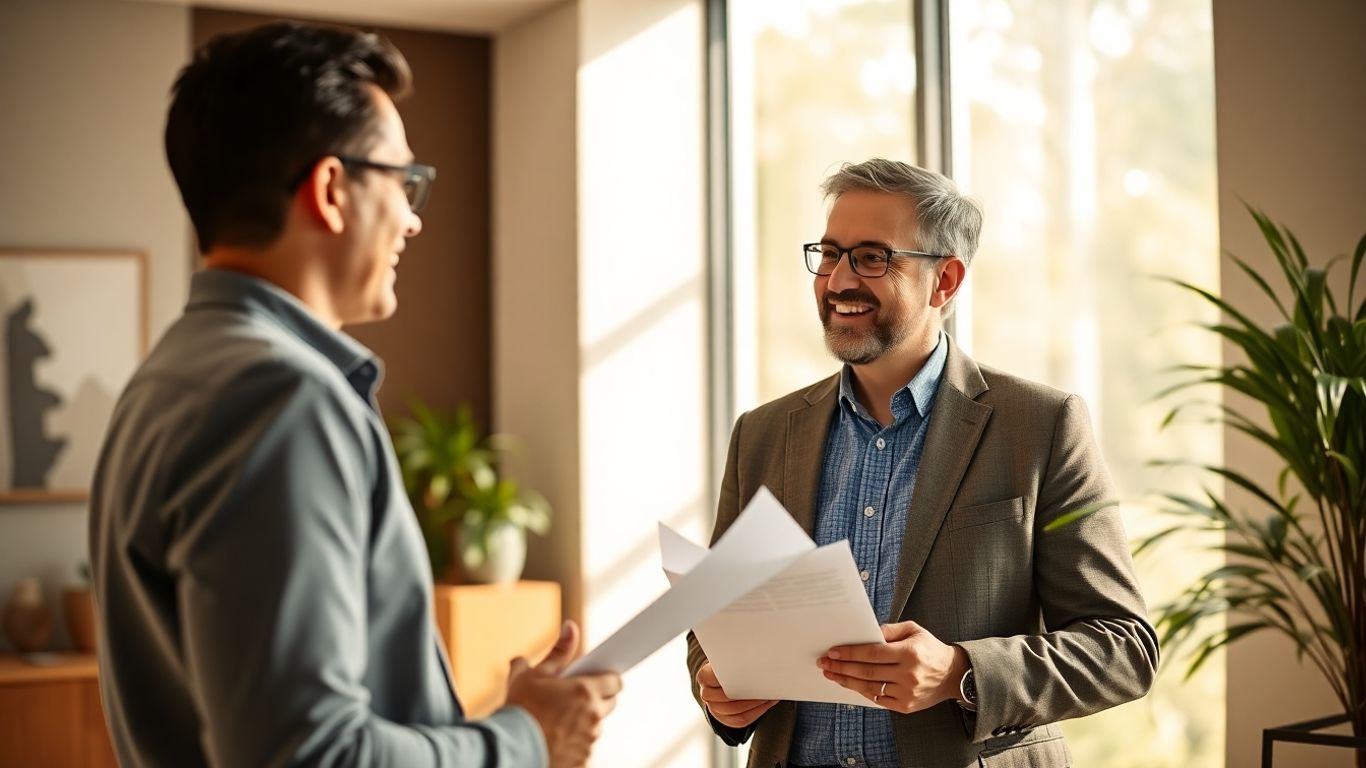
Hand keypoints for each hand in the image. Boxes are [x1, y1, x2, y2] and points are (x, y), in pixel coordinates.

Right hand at [505, 621, 622, 767]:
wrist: (508, 748)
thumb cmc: (519, 709)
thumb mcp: (534, 674)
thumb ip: (558, 651)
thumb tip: (570, 627)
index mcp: (585, 691)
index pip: (615, 681)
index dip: (607, 678)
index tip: (599, 678)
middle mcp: (593, 716)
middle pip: (609, 703)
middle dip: (596, 698)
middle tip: (574, 698)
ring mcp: (589, 740)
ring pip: (596, 726)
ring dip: (585, 721)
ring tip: (559, 720)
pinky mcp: (582, 759)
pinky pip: (585, 747)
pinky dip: (575, 742)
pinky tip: (556, 738)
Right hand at [696, 661, 778, 727]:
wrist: (721, 678)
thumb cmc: (726, 666)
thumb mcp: (725, 659)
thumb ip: (733, 659)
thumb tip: (755, 655)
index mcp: (704, 676)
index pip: (714, 678)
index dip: (732, 677)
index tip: (750, 673)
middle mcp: (706, 694)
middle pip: (726, 698)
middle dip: (747, 694)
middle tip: (764, 686)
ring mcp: (713, 708)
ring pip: (735, 711)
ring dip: (755, 704)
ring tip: (768, 696)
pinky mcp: (723, 719)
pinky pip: (740, 720)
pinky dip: (756, 713)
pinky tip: (766, 704)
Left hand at [819, 620, 966, 714]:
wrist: (953, 674)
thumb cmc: (930, 649)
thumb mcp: (914, 630)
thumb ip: (890, 629)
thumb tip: (868, 633)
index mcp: (910, 653)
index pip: (873, 653)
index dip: (850, 653)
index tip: (833, 652)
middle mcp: (908, 674)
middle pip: (867, 671)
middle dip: (841, 667)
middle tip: (824, 663)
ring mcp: (907, 692)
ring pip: (869, 687)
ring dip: (846, 681)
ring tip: (831, 675)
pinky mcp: (905, 706)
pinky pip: (877, 699)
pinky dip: (861, 691)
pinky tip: (849, 684)